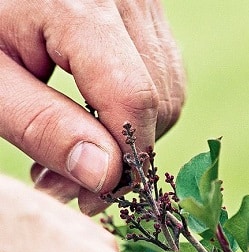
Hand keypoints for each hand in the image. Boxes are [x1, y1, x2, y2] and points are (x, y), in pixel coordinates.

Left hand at [0, 0, 184, 214]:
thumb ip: (41, 124)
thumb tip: (104, 175)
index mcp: (81, 7)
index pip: (132, 98)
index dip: (122, 158)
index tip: (90, 196)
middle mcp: (127, 0)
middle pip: (158, 99)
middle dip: (123, 153)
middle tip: (68, 183)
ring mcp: (142, 3)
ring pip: (168, 91)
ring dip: (131, 135)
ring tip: (77, 155)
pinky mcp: (145, 11)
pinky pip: (162, 73)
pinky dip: (135, 109)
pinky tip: (93, 120)